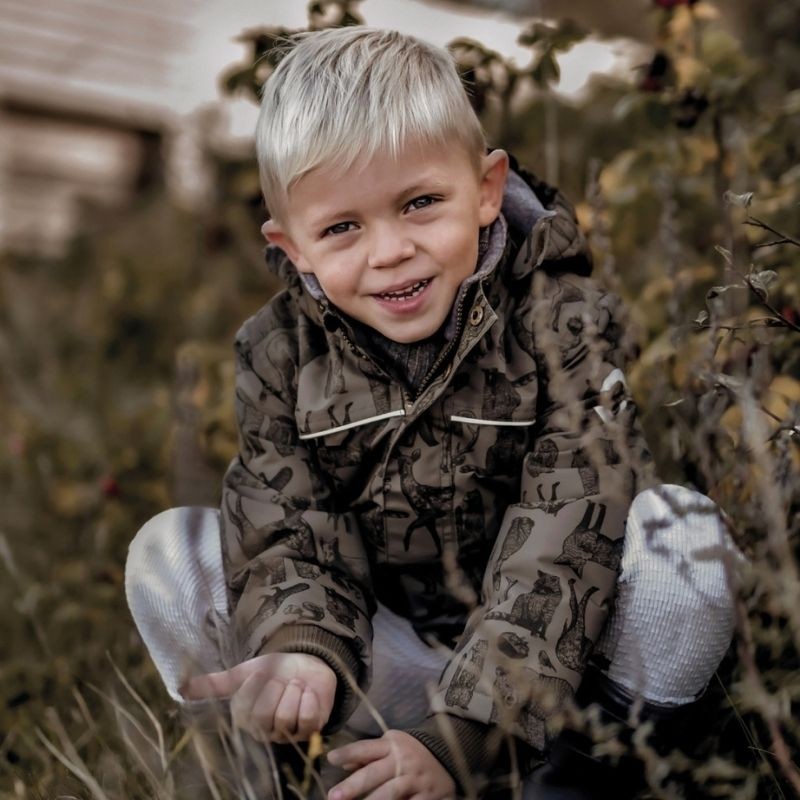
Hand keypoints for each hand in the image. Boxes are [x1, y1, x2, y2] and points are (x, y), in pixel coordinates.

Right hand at [182, 652, 336, 743]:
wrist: (305, 664)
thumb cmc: (272, 672)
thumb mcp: (243, 673)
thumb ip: (215, 683)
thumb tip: (180, 687)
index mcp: (246, 720)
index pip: (245, 710)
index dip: (255, 686)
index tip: (261, 674)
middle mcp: (265, 732)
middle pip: (264, 716)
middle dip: (275, 689)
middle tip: (281, 681)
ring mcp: (289, 733)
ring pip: (287, 717)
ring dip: (294, 691)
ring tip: (296, 685)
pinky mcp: (312, 730)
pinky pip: (309, 718)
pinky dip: (311, 698)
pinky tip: (309, 693)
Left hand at [327, 730, 455, 799]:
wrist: (449, 755)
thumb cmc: (411, 752)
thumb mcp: (391, 746)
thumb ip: (367, 755)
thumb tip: (341, 762)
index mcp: (391, 745)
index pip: (365, 748)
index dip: (348, 753)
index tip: (330, 758)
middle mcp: (402, 761)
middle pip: (374, 774)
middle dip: (354, 786)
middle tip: (334, 796)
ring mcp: (415, 779)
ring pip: (390, 792)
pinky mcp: (427, 796)